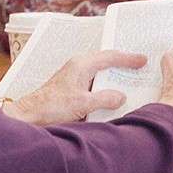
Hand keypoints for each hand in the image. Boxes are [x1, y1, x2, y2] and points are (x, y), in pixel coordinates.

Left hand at [2, 51, 147, 124]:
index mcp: (82, 65)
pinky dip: (104, 85)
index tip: (142, 60)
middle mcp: (78, 66)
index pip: (110, 57)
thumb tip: (121, 96)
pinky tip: (111, 94)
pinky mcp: (71, 86)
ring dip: (113, 75)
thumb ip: (105, 99)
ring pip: (99, 72)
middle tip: (139, 65)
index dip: (128, 58)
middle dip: (122, 63)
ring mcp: (74, 76)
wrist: (30, 115)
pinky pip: (93, 82)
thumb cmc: (51, 106)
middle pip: (105, 61)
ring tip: (129, 79)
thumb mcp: (83, 103)